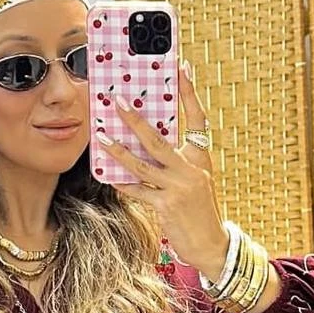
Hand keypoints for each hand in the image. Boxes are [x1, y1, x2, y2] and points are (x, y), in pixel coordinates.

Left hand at [95, 60, 228, 280]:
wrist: (211, 245)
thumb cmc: (200, 211)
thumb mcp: (196, 180)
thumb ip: (178, 161)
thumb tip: (150, 142)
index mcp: (201, 157)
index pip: (197, 117)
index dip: (189, 91)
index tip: (182, 66)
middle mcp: (191, 169)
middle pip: (158, 138)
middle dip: (135, 119)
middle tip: (117, 101)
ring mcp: (178, 188)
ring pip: (142, 164)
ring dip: (119, 150)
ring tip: (101, 138)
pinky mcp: (166, 206)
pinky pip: (138, 190)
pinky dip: (123, 183)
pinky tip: (109, 175)